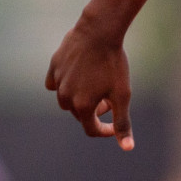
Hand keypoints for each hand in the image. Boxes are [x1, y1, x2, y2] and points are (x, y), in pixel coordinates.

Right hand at [46, 19, 133, 150]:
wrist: (99, 32)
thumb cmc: (113, 63)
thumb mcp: (122, 95)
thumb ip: (122, 122)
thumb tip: (127, 148)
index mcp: (82, 106)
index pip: (92, 129)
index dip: (106, 130)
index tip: (116, 122)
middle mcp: (65, 97)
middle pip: (80, 114)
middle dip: (95, 110)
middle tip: (109, 96)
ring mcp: (57, 81)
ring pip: (66, 100)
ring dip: (79, 98)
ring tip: (95, 85)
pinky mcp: (53, 67)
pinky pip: (54, 83)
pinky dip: (64, 84)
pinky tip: (77, 75)